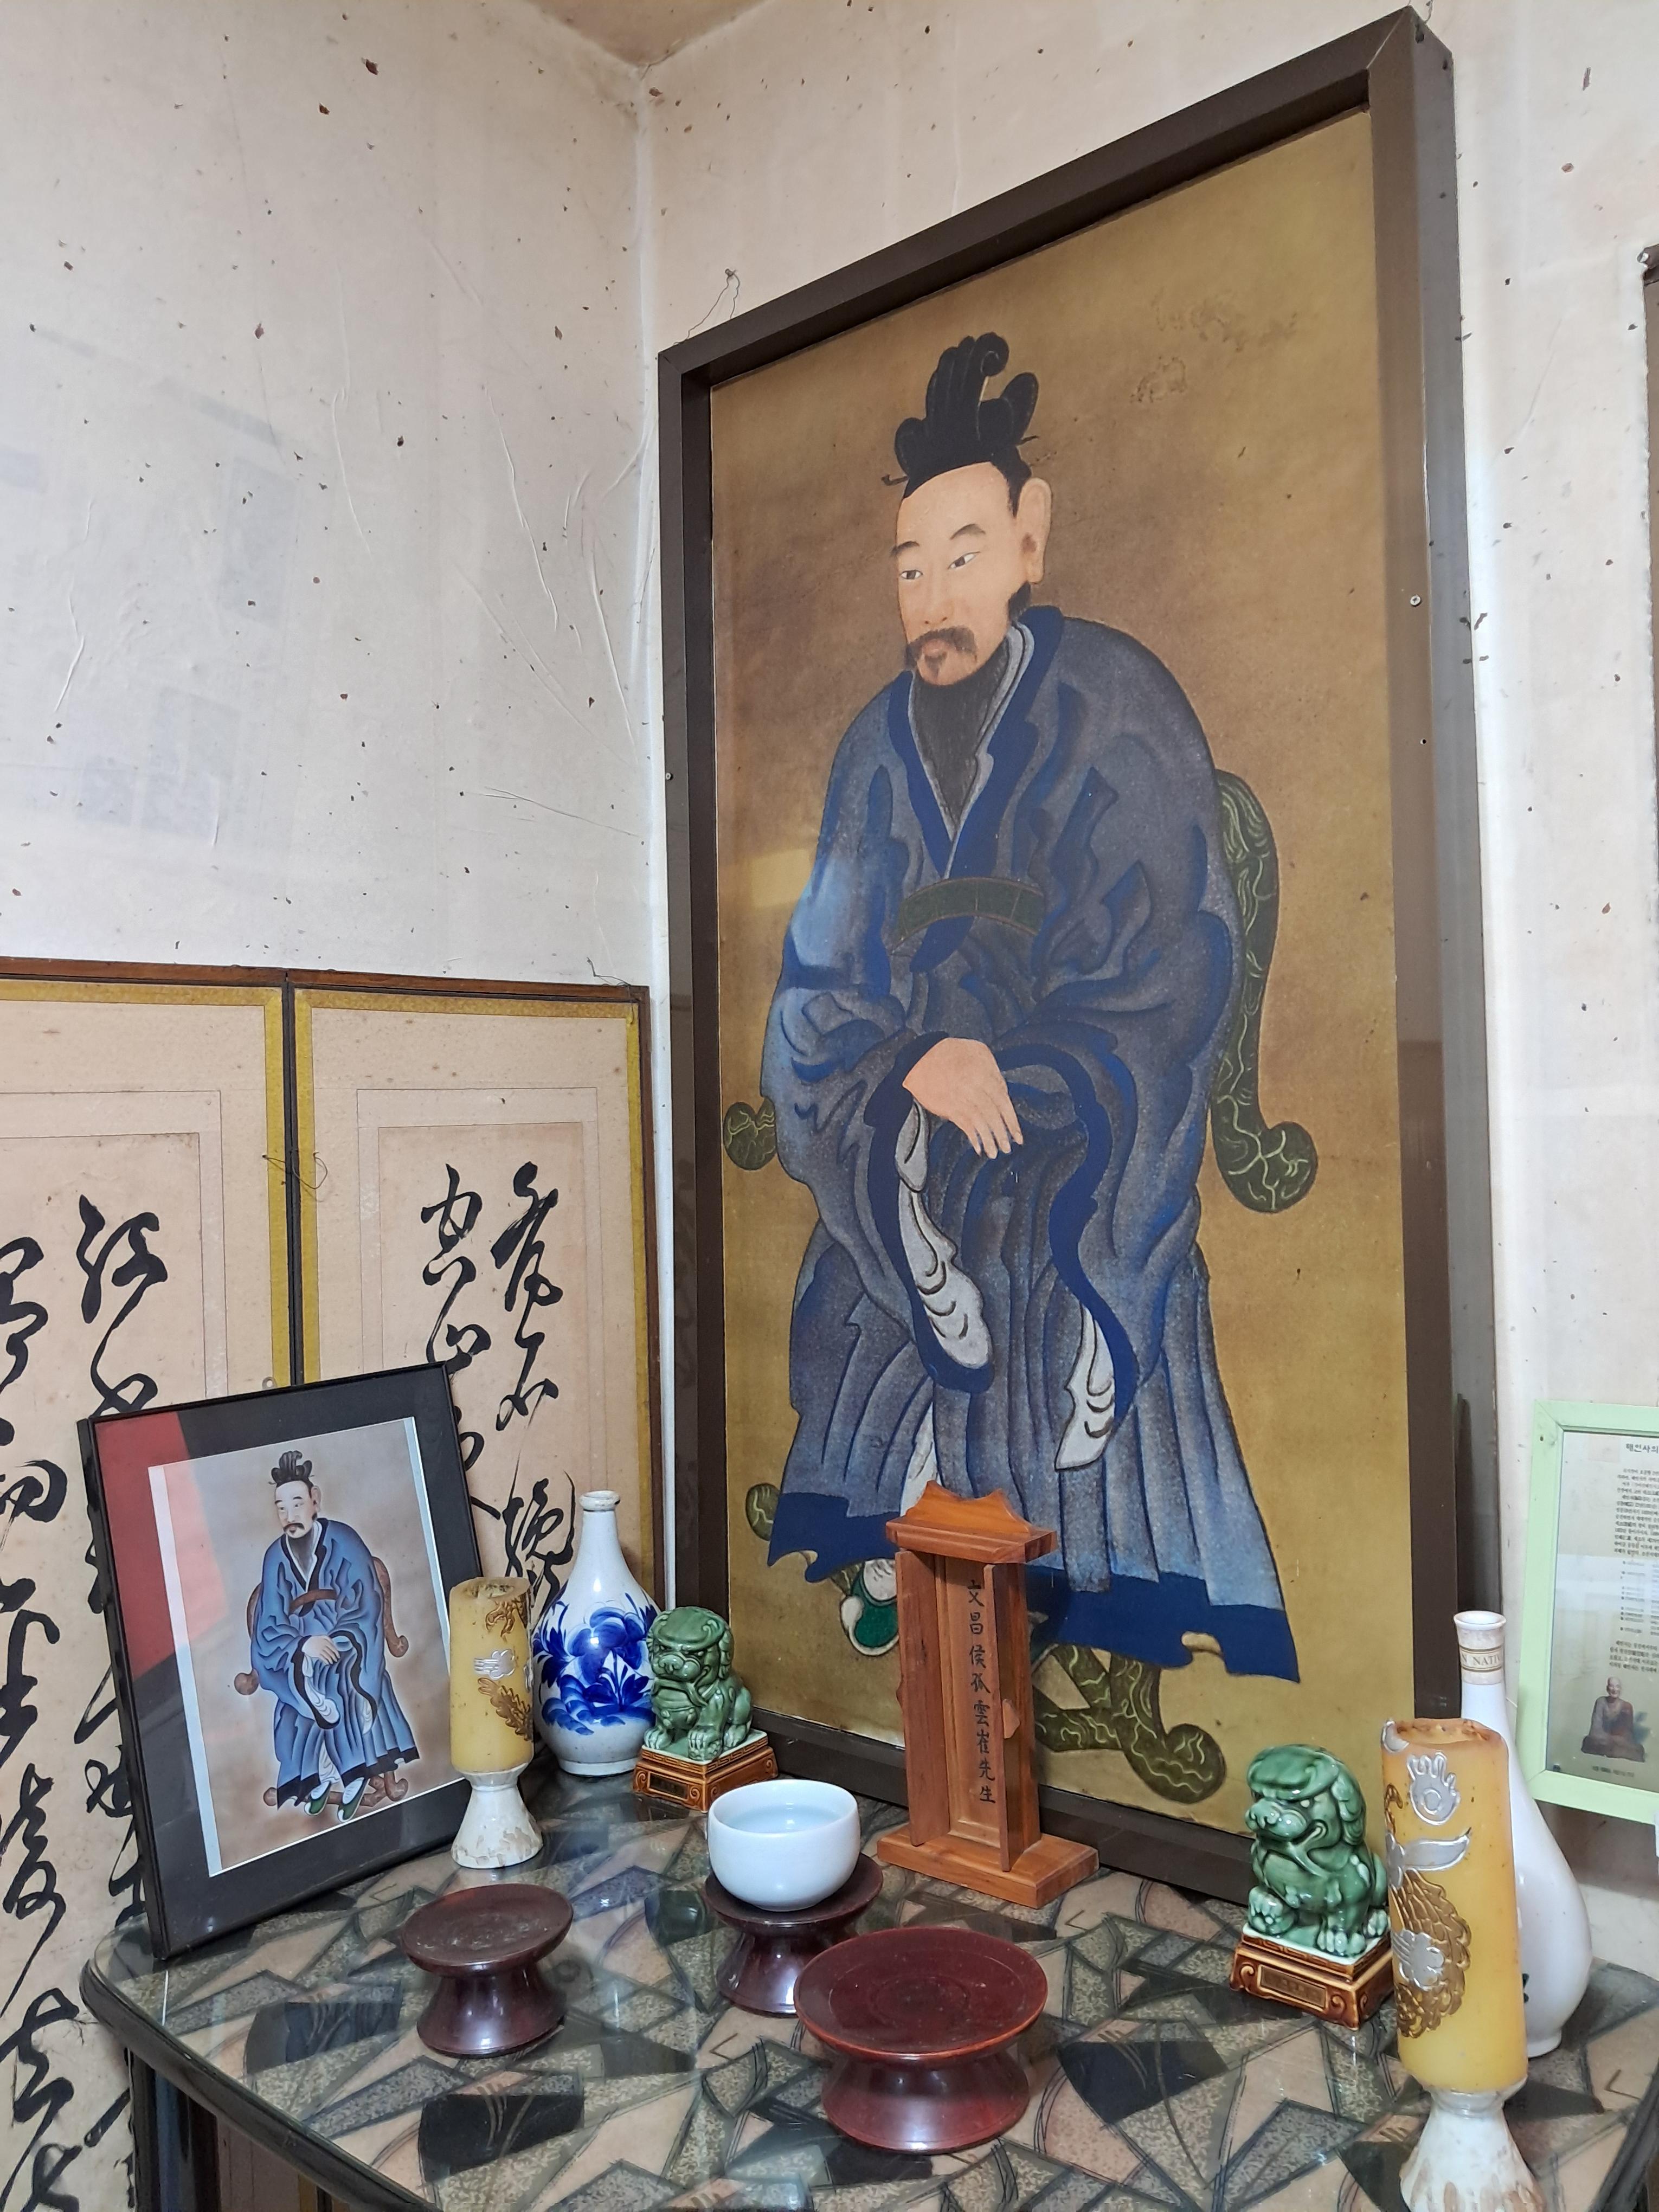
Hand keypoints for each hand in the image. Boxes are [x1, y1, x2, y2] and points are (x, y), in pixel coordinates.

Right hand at [302, 1634, 339, 1663]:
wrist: (306, 1642)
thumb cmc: (315, 1640)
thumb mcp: (323, 1637)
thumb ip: (329, 1639)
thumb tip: (334, 1644)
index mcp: (326, 1641)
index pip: (334, 1648)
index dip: (337, 1653)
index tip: (338, 1656)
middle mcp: (324, 1646)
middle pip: (331, 1653)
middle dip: (334, 1657)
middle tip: (336, 1660)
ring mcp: (320, 1650)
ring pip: (328, 1656)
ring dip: (331, 1660)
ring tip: (332, 1662)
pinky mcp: (317, 1654)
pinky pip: (323, 1658)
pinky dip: (326, 1661)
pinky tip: (327, 1663)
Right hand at [903, 1038, 1022, 1155]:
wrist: (921, 1057)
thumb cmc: (951, 1052)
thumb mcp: (979, 1051)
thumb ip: (994, 1071)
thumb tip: (1003, 1090)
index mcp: (985, 1074)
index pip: (1004, 1102)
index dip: (1011, 1121)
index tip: (1017, 1135)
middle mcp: (976, 1088)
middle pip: (994, 1115)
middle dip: (1003, 1134)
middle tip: (1008, 1148)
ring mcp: (962, 1099)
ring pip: (981, 1123)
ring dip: (989, 1140)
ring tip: (994, 1152)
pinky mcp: (948, 1107)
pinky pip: (965, 1125)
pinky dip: (973, 1137)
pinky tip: (978, 1146)